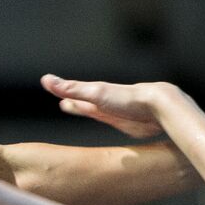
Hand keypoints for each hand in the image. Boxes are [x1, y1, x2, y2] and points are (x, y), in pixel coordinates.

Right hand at [41, 74, 168, 138]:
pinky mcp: (127, 126)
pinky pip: (113, 124)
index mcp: (94, 95)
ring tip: (76, 109)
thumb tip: (45, 79)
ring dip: (87, 110)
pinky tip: (109, 122)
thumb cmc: (127, 99)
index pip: (73, 93)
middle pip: (84, 103)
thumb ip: (71, 88)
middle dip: (74, 103)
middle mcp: (103, 104)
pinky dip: (106, 121)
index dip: (62, 91)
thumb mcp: (94, 93)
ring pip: (97, 112)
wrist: (160, 108)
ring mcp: (115, 114)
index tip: (49, 85)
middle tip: (63, 103)